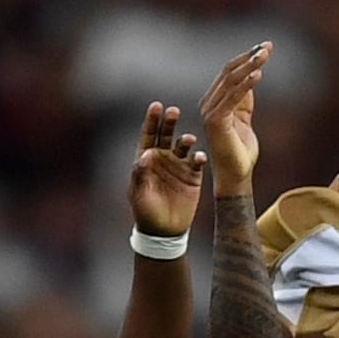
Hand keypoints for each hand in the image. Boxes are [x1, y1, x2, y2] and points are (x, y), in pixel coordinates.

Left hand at [128, 102, 204, 237]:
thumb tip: (146, 153)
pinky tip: (199, 156)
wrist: (164, 231)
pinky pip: (196, 163)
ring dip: (186, 140)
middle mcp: (163, 157)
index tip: (156, 106)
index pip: (149, 134)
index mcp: (147, 158)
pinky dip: (199, 158)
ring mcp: (179, 166)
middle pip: (166, 134)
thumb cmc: (146, 211)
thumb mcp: (139, 192)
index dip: (152, 119)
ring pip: (183, 146)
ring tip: (188, 139)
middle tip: (173, 111)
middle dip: (169, 122)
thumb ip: (140, 172)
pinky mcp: (193, 177)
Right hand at [199, 41, 269, 188]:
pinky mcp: (216, 120)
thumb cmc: (241, 152)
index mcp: (214, 101)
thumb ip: (244, 100)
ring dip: (249, 66)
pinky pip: (232, 98)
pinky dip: (246, 85)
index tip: (264, 47)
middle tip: (267, 46)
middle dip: (249, 57)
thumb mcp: (244, 120)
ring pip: (231, 81)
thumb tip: (252, 77)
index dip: (246, 58)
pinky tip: (258, 74)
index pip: (229, 73)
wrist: (236, 176)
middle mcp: (208, 103)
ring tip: (265, 55)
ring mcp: (210, 111)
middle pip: (229, 72)